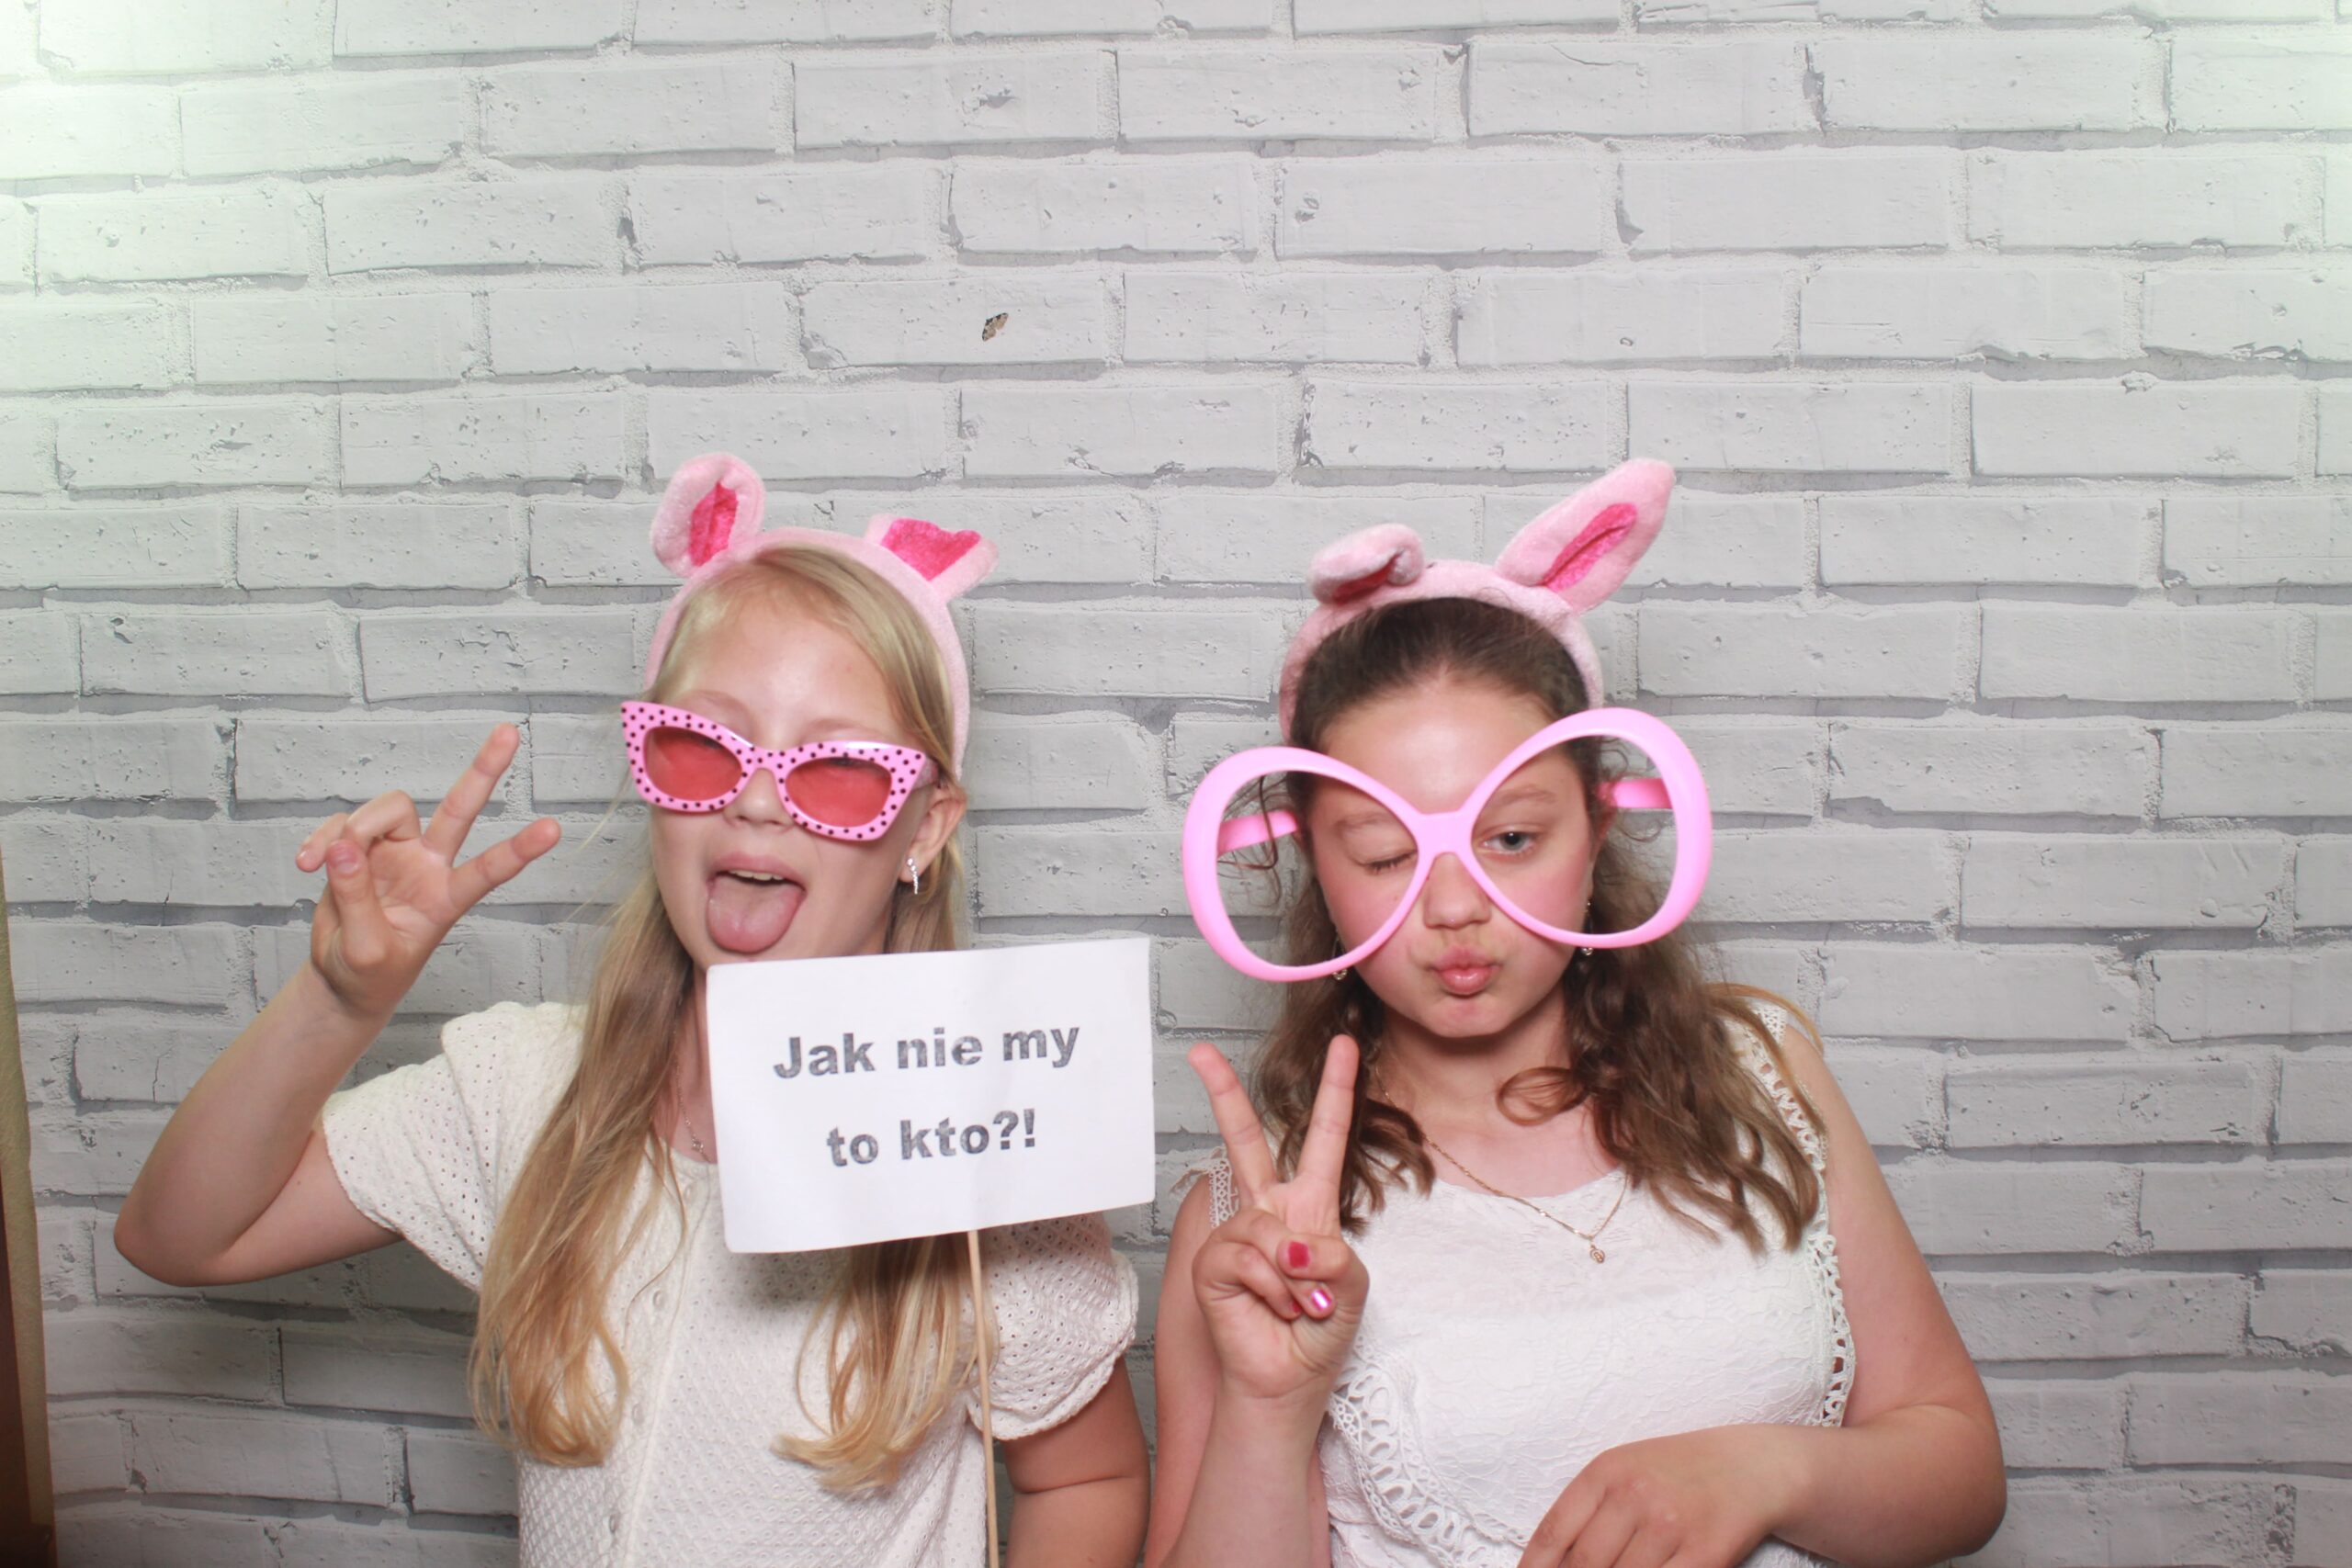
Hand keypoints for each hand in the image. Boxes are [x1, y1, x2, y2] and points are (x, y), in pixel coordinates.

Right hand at [293, 725, 560, 1022]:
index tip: (554, 830)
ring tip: (322, 864)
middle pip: (460, 809)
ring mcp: (397, 853)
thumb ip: (357, 898)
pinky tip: (305, 863)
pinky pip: (344, 825)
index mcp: (446, 898)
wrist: (341, 980)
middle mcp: (428, 866)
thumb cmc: (367, 973)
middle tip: (510, 731)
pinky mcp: (361, 848)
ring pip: (388, 809)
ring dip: (353, 829)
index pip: (488, 870)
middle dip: (484, 771)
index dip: (519, 851)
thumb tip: (343, 848)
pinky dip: (321, 839)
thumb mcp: (365, 949)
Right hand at [1186, 1035, 1368, 1414]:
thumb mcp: (1353, 1288)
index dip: (1336, 1091)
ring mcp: (1238, 1235)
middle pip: (1246, 1141)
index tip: (1346, 1045)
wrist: (1287, 1380)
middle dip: (1222, 1095)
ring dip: (1293, 1277)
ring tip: (1300, 1305)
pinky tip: (1273, 1308)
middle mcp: (1269, 1213)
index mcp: (1310, 1207)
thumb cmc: (1322, 1333)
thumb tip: (1292, 1244)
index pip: (1324, 1138)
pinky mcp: (1213, 1263)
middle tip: (1199, 1053)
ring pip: (1265, 1228)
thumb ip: (1335, 1256)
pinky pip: (1243, 1257)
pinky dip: (1270, 1288)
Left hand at [1518, 1426, 1799, 1567]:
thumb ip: (1588, 1510)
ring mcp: (1672, 1525)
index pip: (1554, 1532)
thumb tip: (1549, 1562)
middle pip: (1584, 1564)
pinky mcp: (1707, 1553)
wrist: (1750, 1466)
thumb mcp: (1625, 1471)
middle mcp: (1635, 1495)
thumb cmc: (1677, 1472)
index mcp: (1606, 1471)